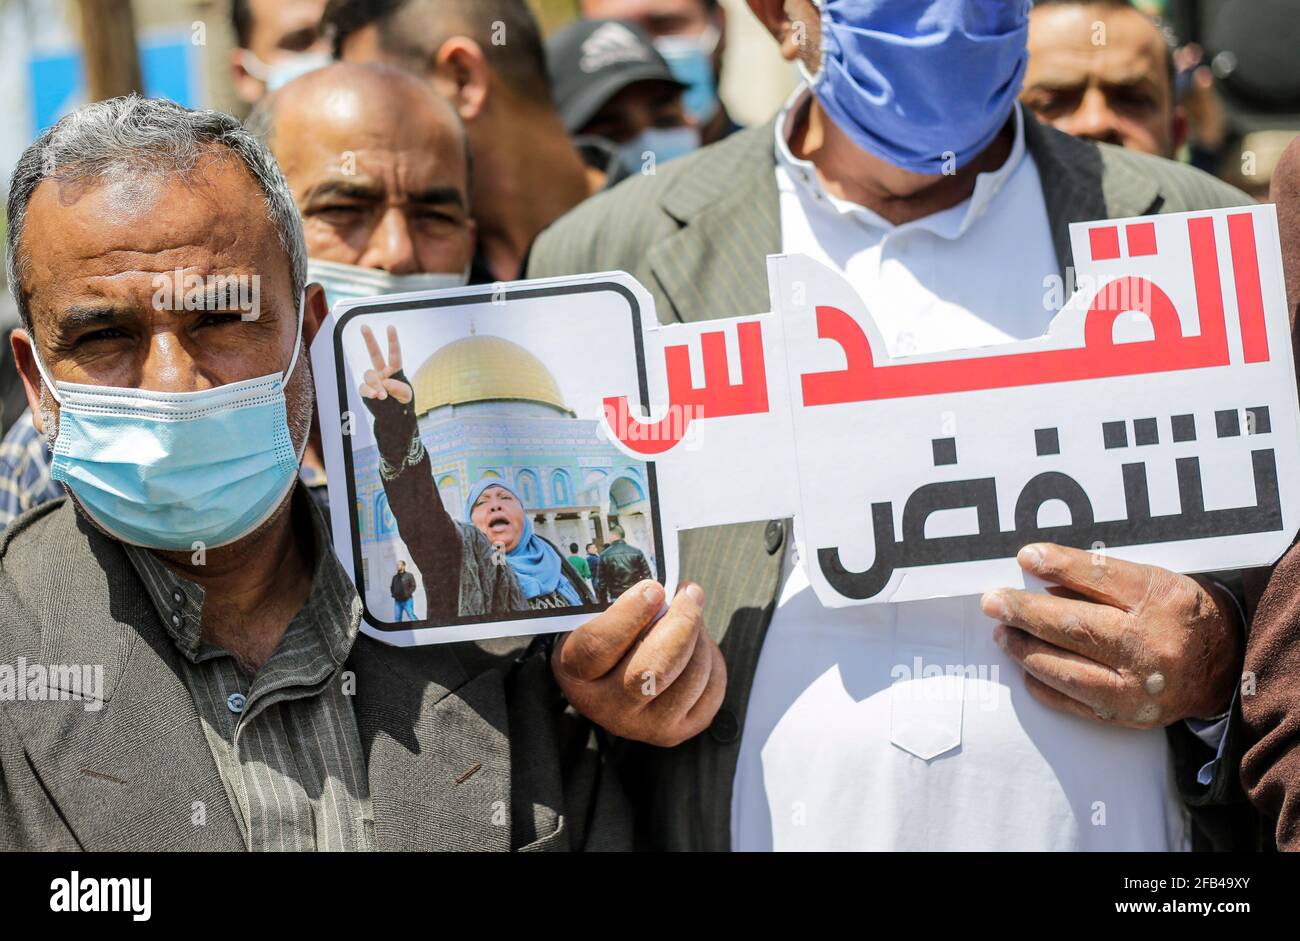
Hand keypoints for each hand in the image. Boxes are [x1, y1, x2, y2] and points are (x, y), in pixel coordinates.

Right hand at [358, 324, 412, 403]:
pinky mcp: (366, 390)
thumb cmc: (403, 402)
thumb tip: (384, 383)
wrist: (394, 416)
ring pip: (369, 375)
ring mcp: (373, 381)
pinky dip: (369, 391)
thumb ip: (398, 387)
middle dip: (369, 340)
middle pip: (375, 354)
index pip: (394, 354)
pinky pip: (364, 387)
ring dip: (376, 384)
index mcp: (395, 370)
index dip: (392, 341)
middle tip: (364, 326)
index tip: (390, 327)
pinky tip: (375, 396)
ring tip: (382, 395)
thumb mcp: (407, 395)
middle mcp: (382, 372)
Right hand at [552, 580, 725, 746]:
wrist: (616, 683)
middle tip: (689, 594)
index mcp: (576, 672)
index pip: (600, 645)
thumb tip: (668, 589)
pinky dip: (712, 660)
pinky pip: (711, 690)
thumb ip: (623, 604)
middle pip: (652, 669)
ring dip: (700, 638)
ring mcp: (643, 727)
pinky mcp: (677, 732)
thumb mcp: (598, 619)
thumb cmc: (611, 637)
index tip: (653, 588)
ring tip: (692, 616)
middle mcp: (605, 707)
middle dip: (681, 624)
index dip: (631, 613)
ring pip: (689, 677)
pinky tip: (698, 646)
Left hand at [981, 543, 1240, 728]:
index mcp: (1161, 601)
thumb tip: (1041, 580)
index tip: (1025, 556)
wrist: (1223, 667)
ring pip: (1066, 669)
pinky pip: (1072, 702)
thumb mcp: (1154, 582)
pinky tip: (1025, 667)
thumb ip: (1102, 580)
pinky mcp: (1127, 716)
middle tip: (993, 601)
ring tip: (1002, 634)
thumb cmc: (1177, 614)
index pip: (1101, 576)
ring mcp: (1138, 687)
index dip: (1060, 564)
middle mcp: (1151, 646)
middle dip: (1025, 612)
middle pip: (1075, 626)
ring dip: (1025, 650)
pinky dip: (1043, 683)